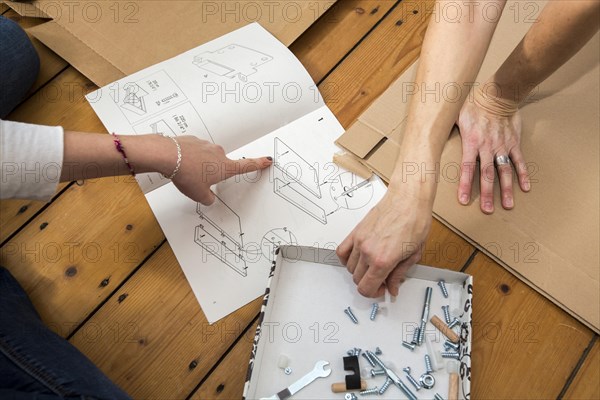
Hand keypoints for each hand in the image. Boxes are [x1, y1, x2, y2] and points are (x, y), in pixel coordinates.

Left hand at [169, 136, 271, 203]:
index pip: (247, 166)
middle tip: (200, 180)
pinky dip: (190, 158)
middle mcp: (218, 153)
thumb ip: (208, 198)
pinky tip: (181, 164)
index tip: (267, 159)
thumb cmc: (186, 174)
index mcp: (225, 167)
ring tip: (187, 174)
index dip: (259, 164)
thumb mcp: (199, 195)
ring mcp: (206, 145)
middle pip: (221, 165)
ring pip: (206, 158)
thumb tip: (209, 197)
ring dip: (200, 165)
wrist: (168, 155)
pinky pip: (195, 151)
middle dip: (213, 172)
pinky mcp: (193, 141)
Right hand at [336, 188, 430, 296]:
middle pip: (357, 279)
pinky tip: (358, 258)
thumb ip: (399, 274)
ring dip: (360, 272)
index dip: (374, 294)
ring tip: (373, 266)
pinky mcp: (356, 232)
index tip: (382, 289)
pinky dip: (346, 259)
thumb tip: (392, 288)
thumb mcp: (413, 254)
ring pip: (349, 268)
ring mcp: (359, 241)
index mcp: (383, 260)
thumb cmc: (415, 221)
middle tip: (382, 278)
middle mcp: (367, 252)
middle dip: (369, 283)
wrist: (408, 199)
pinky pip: (342, 251)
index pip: (366, 288)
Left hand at [456, 95, 529, 213]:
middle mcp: (487, 147)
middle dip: (486, 193)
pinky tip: (525, 188)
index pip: (466, 168)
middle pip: (486, 174)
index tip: (464, 200)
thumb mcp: (454, 115)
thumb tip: (430, 135)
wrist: (498, 94)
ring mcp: (502, 146)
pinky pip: (519, 160)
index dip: (464, 185)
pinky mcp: (513, 142)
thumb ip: (446, 129)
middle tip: (487, 210)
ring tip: (507, 205)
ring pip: (504, 171)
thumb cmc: (473, 104)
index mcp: (471, 142)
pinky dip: (522, 174)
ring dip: (505, 189)